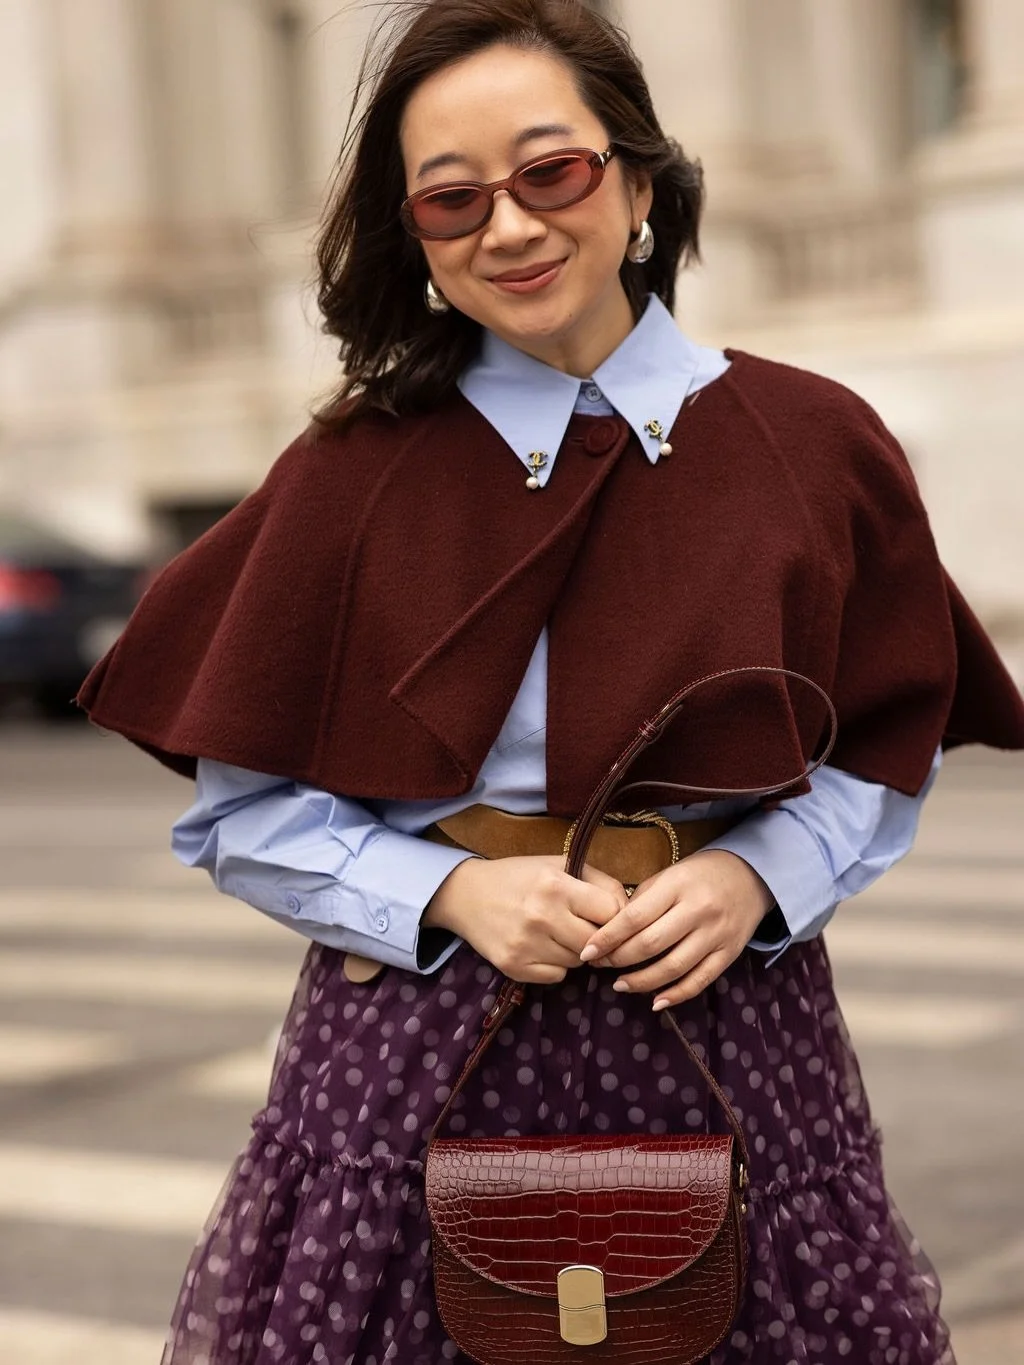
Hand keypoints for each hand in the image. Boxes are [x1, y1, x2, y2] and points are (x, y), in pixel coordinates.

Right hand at [424, 855, 628, 983]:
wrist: (465, 895)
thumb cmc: (519, 877)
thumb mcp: (558, 864)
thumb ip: (599, 882)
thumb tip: (631, 910)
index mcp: (556, 885)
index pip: (612, 912)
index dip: (616, 915)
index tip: (608, 915)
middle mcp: (542, 916)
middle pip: (598, 943)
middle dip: (598, 938)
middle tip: (587, 928)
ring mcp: (527, 945)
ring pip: (578, 963)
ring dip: (576, 951)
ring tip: (559, 933)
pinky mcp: (515, 967)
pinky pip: (557, 977)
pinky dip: (556, 966)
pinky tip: (542, 947)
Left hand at [578, 851, 773, 1008]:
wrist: (750, 875)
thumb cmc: (699, 874)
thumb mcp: (669, 875)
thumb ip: (643, 900)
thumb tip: (611, 931)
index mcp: (677, 885)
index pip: (635, 917)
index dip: (607, 937)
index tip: (586, 952)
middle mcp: (698, 910)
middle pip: (651, 944)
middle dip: (619, 960)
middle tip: (600, 966)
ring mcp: (716, 934)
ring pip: (674, 967)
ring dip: (642, 982)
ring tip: (620, 985)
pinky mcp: (729, 953)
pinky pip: (700, 980)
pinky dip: (676, 995)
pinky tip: (656, 1002)